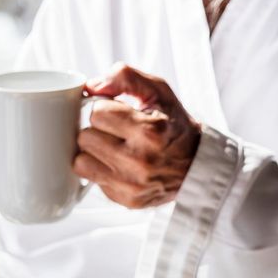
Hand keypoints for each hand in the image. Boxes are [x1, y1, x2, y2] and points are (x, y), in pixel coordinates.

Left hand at [74, 63, 201, 208]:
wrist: (197, 165)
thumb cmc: (173, 124)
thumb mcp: (158, 91)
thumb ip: (125, 77)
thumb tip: (90, 85)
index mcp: (149, 131)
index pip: (97, 112)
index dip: (105, 109)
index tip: (118, 114)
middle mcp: (139, 161)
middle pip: (85, 137)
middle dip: (97, 131)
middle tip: (116, 132)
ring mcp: (131, 184)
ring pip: (80, 161)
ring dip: (93, 152)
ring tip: (114, 148)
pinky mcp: (126, 200)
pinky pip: (90, 180)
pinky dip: (99, 170)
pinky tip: (118, 165)